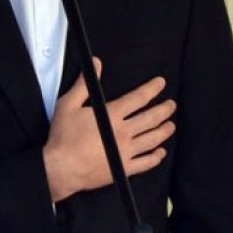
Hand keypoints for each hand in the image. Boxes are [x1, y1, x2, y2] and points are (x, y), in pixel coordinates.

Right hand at [42, 59, 176, 202]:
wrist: (60, 169)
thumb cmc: (62, 138)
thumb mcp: (68, 105)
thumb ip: (84, 84)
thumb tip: (96, 64)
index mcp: (111, 115)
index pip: (139, 98)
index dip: (152, 88)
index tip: (160, 83)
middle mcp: (122, 132)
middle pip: (151, 118)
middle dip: (164, 109)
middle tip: (171, 105)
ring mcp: (125, 152)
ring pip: (153, 139)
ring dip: (164, 131)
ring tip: (171, 125)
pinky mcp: (123, 169)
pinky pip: (146, 163)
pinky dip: (156, 157)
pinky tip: (160, 152)